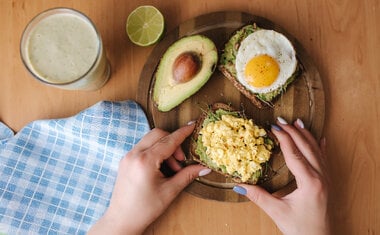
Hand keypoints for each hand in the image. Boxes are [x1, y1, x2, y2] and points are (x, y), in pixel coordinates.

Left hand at [88, 123, 210, 234]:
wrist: (122, 220)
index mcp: (145, 161)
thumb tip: (204, 168)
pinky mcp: (125, 161)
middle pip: (157, 134)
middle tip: (180, 161)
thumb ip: (187, 175)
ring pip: (150, 140)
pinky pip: (143, 147)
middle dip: (173, 143)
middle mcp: (134, 155)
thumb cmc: (145, 209)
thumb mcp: (170, 191)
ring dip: (164, 148)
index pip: (168, 141)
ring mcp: (127, 157)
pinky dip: (154, 152)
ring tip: (171, 168)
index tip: (192, 125)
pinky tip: (161, 168)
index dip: (182, 132)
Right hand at [233, 117, 329, 234]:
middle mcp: (321, 177)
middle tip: (281, 120)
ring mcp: (326, 179)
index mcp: (309, 182)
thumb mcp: (277, 212)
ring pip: (317, 151)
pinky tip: (321, 138)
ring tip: (298, 122)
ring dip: (307, 135)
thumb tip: (238, 186)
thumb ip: (258, 197)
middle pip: (307, 147)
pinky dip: (321, 146)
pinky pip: (325, 160)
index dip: (284, 138)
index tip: (274, 127)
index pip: (294, 154)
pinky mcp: (327, 183)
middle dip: (294, 132)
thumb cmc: (301, 229)